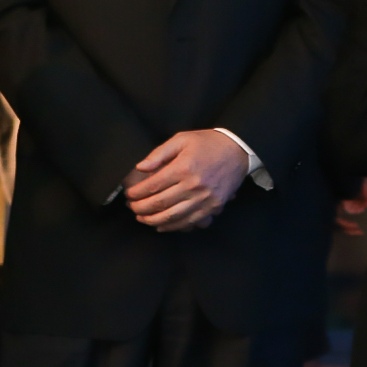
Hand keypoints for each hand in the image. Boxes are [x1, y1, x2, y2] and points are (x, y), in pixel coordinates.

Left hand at [123, 129, 248, 232]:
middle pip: (159, 203)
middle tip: (132, 207)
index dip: (136, 193)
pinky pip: (189, 222)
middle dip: (140, 208)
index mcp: (183, 167)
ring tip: (142, 218)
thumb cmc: (208, 143)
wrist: (238, 151)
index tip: (129, 194)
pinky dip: (172, 227)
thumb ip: (159, 153)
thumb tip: (140, 168)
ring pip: (172, 217)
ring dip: (153, 220)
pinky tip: (161, 225)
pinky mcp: (212, 207)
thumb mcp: (182, 139)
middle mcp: (193, 185)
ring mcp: (204, 199)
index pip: (152, 186)